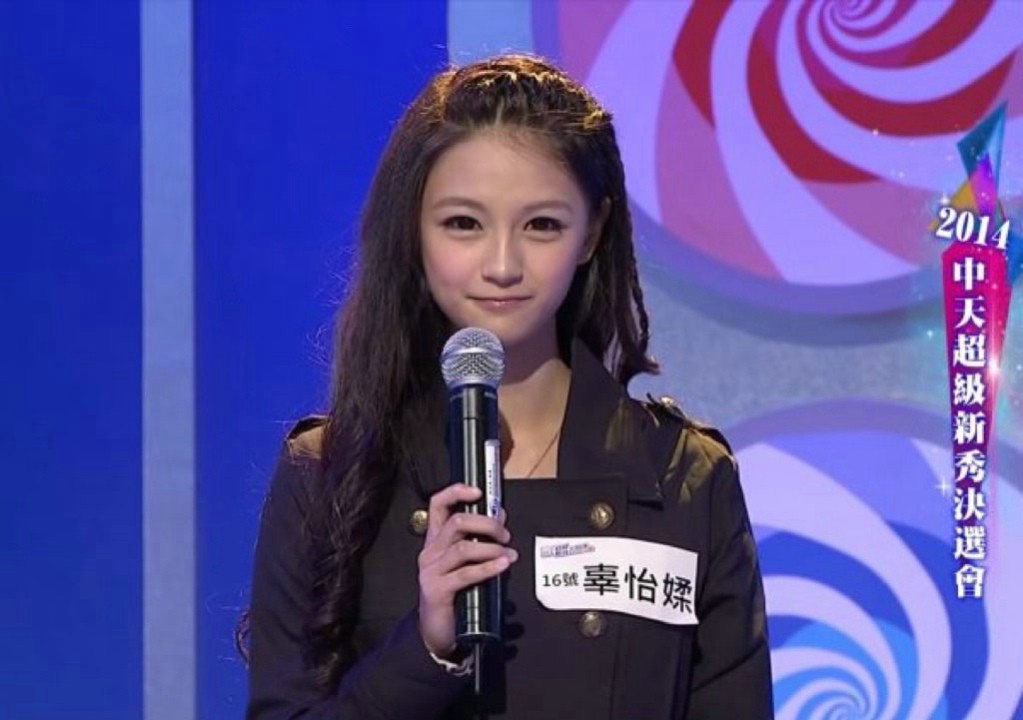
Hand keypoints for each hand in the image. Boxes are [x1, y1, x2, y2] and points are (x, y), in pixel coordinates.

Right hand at [417, 484, 517, 658]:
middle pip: (456, 522)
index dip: (457, 492)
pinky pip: (466, 573)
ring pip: (463, 548)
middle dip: (486, 524)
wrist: (436, 632)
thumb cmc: (454, 594)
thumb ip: (480, 539)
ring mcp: (431, 571)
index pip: (438, 505)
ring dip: (492, 548)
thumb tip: (500, 516)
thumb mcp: (466, 563)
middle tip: (505, 535)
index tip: (479, 491)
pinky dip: (489, 567)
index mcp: (435, 540)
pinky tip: (503, 565)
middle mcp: (430, 552)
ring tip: (509, 554)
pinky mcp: (437, 590)